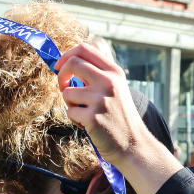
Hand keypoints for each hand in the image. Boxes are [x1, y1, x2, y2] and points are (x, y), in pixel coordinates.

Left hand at [54, 44, 147, 170]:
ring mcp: (101, 99)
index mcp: (114, 72)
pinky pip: (70, 112)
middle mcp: (108, 82)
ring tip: (84, 113)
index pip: (84, 49)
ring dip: (70, 104)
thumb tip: (67, 64)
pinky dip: (75, 119)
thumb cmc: (119, 116)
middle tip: (64, 88)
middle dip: (61, 75)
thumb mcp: (116, 89)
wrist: (133, 144)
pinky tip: (88, 125)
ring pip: (67, 92)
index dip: (67, 55)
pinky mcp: (93, 117)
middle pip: (73, 63)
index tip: (60, 66)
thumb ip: (97, 75)